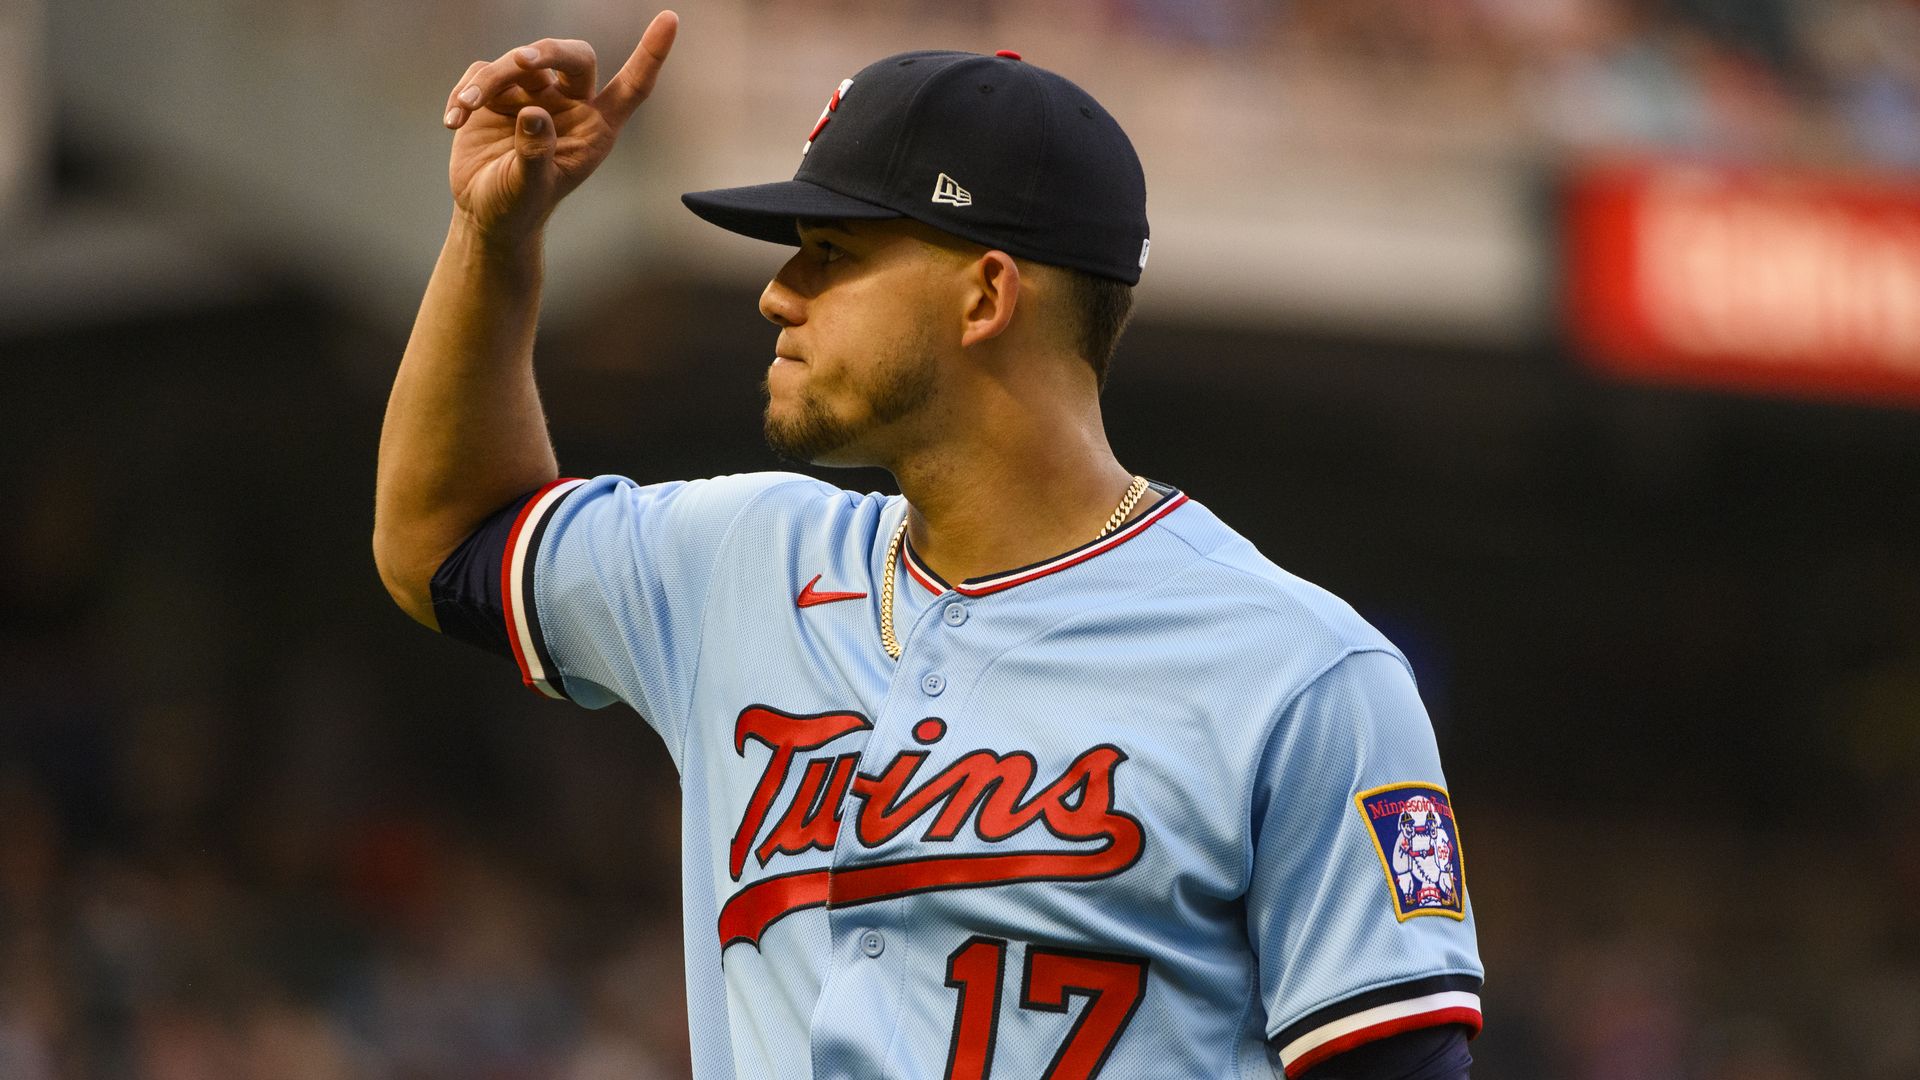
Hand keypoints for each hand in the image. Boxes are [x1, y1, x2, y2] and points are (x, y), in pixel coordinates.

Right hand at [442, 11, 678, 239]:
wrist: (485, 212)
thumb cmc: (518, 205)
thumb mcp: (529, 188)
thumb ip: (536, 154)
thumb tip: (535, 112)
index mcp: (595, 128)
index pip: (632, 86)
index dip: (651, 54)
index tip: (670, 19)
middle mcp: (570, 105)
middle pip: (573, 56)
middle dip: (547, 52)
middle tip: (521, 64)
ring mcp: (533, 96)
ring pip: (518, 63)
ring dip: (490, 80)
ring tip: (466, 108)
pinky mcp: (498, 94)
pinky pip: (483, 73)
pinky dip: (466, 92)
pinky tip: (454, 119)